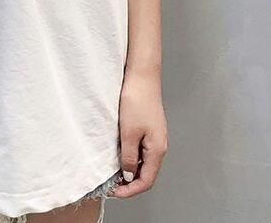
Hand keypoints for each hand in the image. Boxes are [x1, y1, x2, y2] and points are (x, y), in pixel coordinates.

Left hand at [109, 70, 168, 198]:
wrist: (141, 77)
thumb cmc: (136, 102)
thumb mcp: (128, 133)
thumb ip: (129, 156)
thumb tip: (129, 176)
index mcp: (157, 150)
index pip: (146, 181)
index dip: (130, 190)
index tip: (114, 192)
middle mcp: (159, 146)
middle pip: (147, 173)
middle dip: (129, 183)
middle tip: (111, 185)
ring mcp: (155, 136)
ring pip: (144, 162)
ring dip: (130, 169)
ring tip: (113, 171)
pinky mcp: (149, 128)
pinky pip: (142, 150)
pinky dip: (131, 156)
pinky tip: (119, 153)